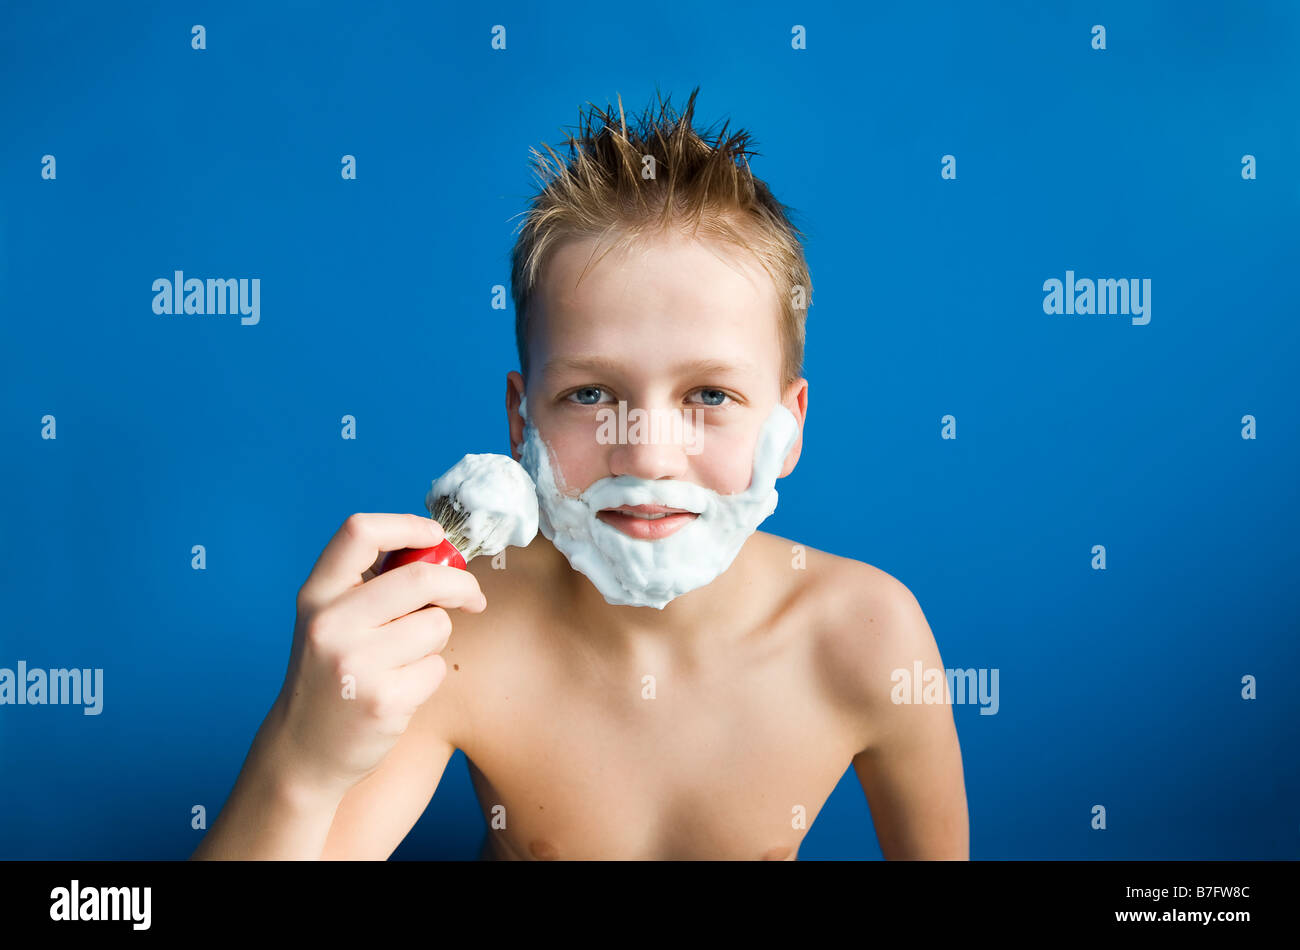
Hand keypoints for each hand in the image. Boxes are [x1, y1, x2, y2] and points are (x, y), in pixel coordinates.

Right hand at [271, 512, 486, 796]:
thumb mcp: (334, 620)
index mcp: (317, 594)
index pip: (360, 532)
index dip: (408, 526)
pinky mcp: (383, 700)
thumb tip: (444, 554)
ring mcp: (355, 663)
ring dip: (437, 638)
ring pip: (436, 624)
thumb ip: (375, 585)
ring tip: (407, 658)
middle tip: (472, 597)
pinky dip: (429, 674)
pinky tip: (401, 689)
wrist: (304, 750)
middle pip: (420, 577)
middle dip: (460, 584)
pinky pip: (435, 667)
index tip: (437, 538)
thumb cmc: (333, 673)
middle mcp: (330, 624)